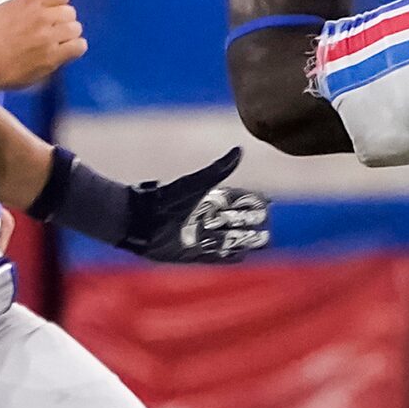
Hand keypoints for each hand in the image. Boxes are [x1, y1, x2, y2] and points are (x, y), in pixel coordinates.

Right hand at [0, 0, 86, 88]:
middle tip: (52, 29)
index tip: (52, 11)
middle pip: (70, 12)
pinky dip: (75, 48)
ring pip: (76, 29)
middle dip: (63, 20)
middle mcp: (41, 16)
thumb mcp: (8, 6)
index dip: (60, 2)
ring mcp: (48, 36)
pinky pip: (79, 46)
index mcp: (30, 2)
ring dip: (69, 35)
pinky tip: (65, 51)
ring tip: (58, 41)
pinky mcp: (53, 56)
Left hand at [123, 148, 268, 262]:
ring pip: (228, 239)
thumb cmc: (166, 200)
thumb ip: (218, 170)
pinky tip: (243, 256)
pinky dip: (229, 257)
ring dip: (244, 240)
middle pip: (233, 220)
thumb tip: (239, 150)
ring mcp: (197, 237)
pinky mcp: (190, 254)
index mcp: (206, 200)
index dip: (251, 201)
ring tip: (263, 242)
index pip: (235, 200)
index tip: (267, 202)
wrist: (140, 221)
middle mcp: (203, 218)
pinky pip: (215, 257)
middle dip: (250, 222)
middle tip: (268, 224)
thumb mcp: (196, 184)